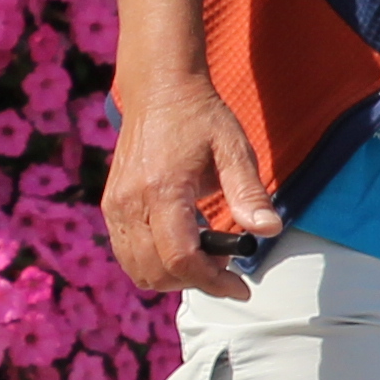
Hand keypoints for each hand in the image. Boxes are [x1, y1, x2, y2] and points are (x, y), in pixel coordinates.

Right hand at [101, 75, 275, 300]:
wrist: (158, 90)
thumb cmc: (201, 118)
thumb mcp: (234, 149)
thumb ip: (249, 193)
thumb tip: (269, 231)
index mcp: (162, 190)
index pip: (180, 258)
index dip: (213, 282)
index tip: (242, 288)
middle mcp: (130, 202)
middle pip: (156, 272)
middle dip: (196, 280)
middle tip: (227, 261)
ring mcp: (115, 205)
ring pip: (137, 269)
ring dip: (174, 274)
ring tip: (207, 249)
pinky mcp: (111, 205)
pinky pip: (127, 253)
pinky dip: (155, 262)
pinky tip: (185, 239)